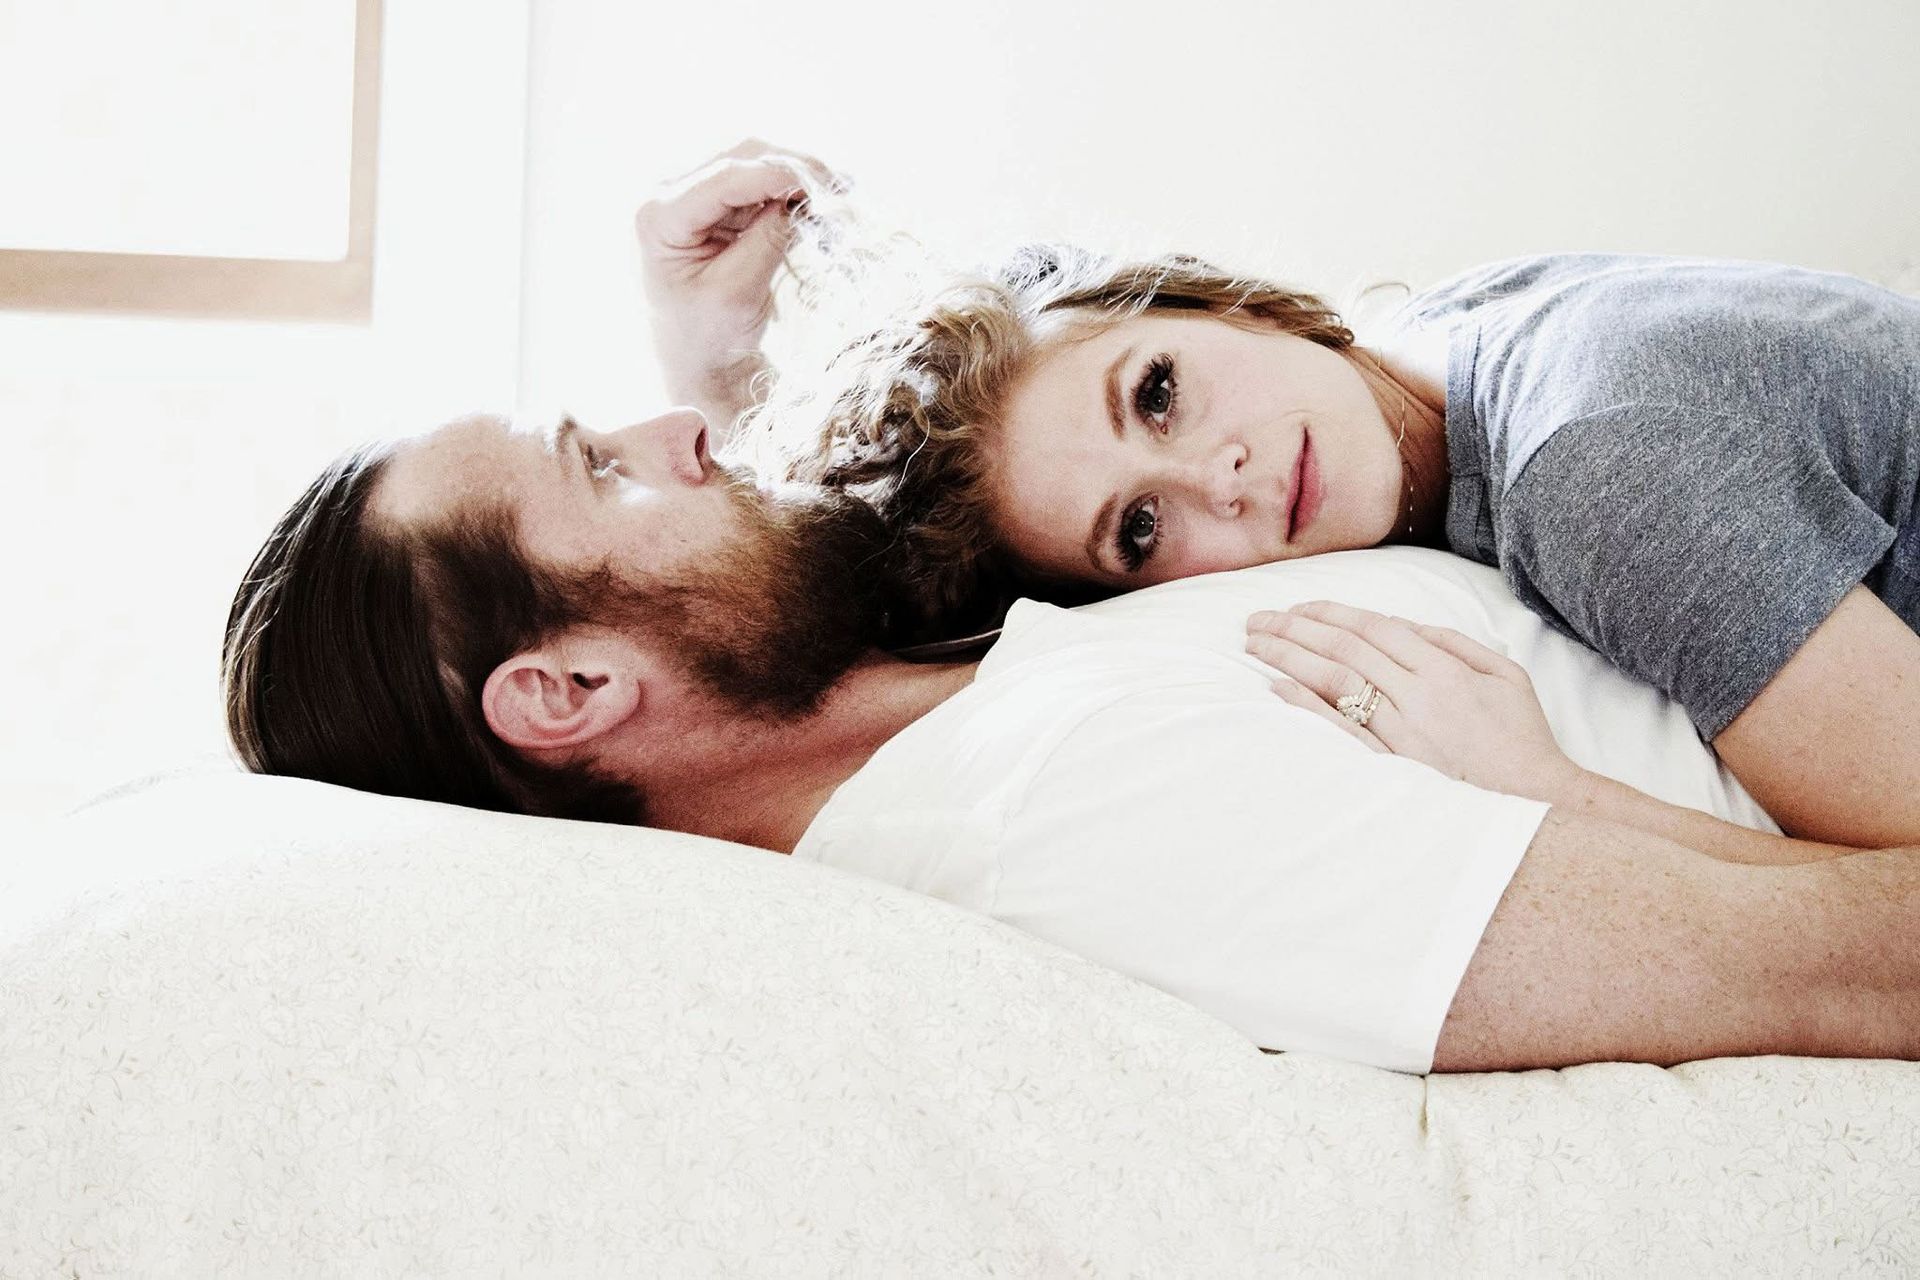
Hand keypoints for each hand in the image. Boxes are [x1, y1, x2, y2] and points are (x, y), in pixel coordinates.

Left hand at [634, 139, 847, 421]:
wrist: (700, 361)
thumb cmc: (709, 337)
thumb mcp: (739, 291)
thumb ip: (767, 239)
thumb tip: (802, 197)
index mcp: (660, 219)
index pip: (724, 179)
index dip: (777, 174)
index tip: (823, 186)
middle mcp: (671, 197)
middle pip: (741, 159)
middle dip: (794, 169)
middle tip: (841, 190)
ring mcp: (696, 197)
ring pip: (756, 164)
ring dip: (798, 177)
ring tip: (839, 196)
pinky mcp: (720, 206)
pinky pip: (762, 184)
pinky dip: (794, 191)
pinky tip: (822, 205)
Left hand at [1245, 601, 1586, 804]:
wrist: (1534, 805)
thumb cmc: (1521, 739)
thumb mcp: (1506, 675)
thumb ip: (1455, 643)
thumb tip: (1404, 625)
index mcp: (1444, 670)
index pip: (1374, 628)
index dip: (1331, 613)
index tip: (1298, 607)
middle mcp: (1417, 697)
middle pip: (1346, 648)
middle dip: (1296, 628)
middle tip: (1256, 619)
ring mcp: (1400, 734)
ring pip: (1336, 682)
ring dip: (1291, 658)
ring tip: (1255, 644)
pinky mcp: (1391, 767)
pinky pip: (1341, 731)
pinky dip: (1308, 707)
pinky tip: (1278, 688)